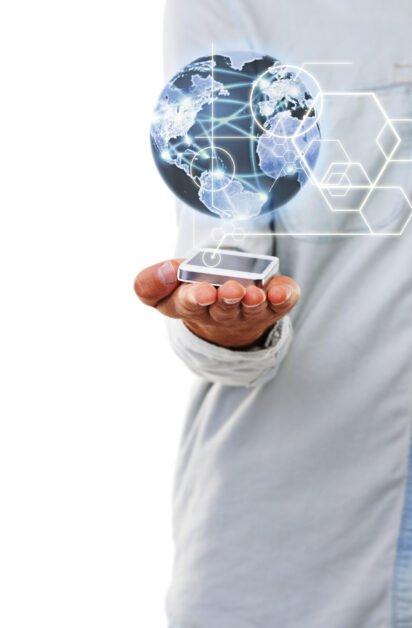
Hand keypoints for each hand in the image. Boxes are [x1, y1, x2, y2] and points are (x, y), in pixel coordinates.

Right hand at [134, 258, 299, 349]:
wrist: (225, 311)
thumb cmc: (193, 290)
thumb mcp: (165, 287)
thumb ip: (151, 282)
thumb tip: (168, 270)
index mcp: (187, 307)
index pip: (184, 306)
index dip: (192, 298)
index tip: (201, 290)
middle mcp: (218, 314)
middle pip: (222, 310)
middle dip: (227, 300)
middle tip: (231, 290)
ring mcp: (247, 313)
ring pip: (251, 311)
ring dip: (253, 302)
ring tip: (254, 293)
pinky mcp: (272, 307)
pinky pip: (281, 305)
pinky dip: (283, 298)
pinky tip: (280, 292)